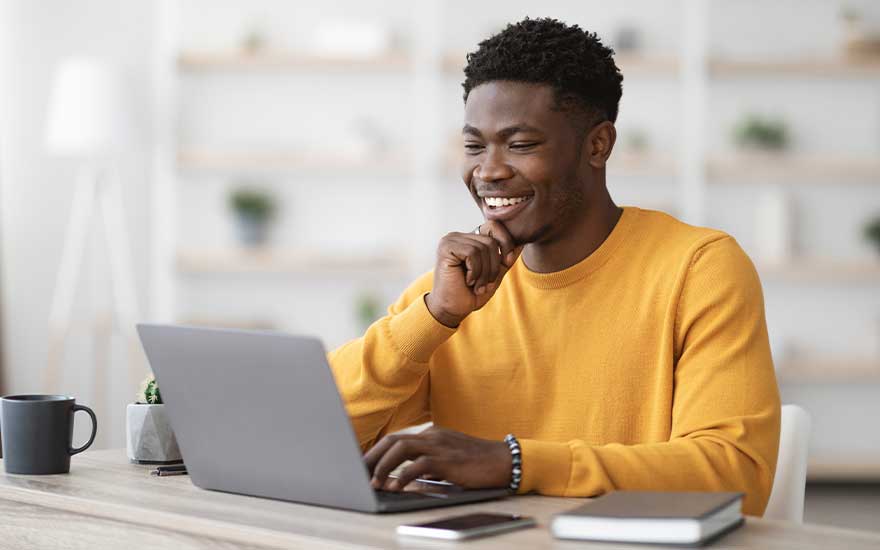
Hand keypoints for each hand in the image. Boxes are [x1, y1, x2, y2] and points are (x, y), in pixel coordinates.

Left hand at [365, 426, 511, 490]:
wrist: (504, 460)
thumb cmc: (477, 463)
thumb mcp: (448, 460)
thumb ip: (427, 464)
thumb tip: (405, 478)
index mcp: (431, 434)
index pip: (396, 439)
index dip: (376, 452)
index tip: (362, 465)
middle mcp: (432, 436)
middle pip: (392, 440)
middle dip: (372, 457)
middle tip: (358, 472)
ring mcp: (439, 445)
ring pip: (401, 449)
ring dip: (383, 466)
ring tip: (374, 482)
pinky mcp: (447, 459)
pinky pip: (419, 465)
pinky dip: (404, 476)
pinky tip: (396, 487)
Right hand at [425, 221, 521, 326]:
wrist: (451, 310)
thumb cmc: (470, 294)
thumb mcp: (494, 274)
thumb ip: (505, 258)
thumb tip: (521, 243)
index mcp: (469, 239)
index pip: (494, 226)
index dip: (505, 243)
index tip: (506, 263)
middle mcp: (458, 236)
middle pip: (491, 241)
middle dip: (493, 266)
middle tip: (484, 284)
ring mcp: (450, 240)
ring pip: (483, 248)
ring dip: (484, 273)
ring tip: (476, 285)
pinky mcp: (446, 247)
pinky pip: (472, 253)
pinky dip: (475, 271)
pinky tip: (467, 281)